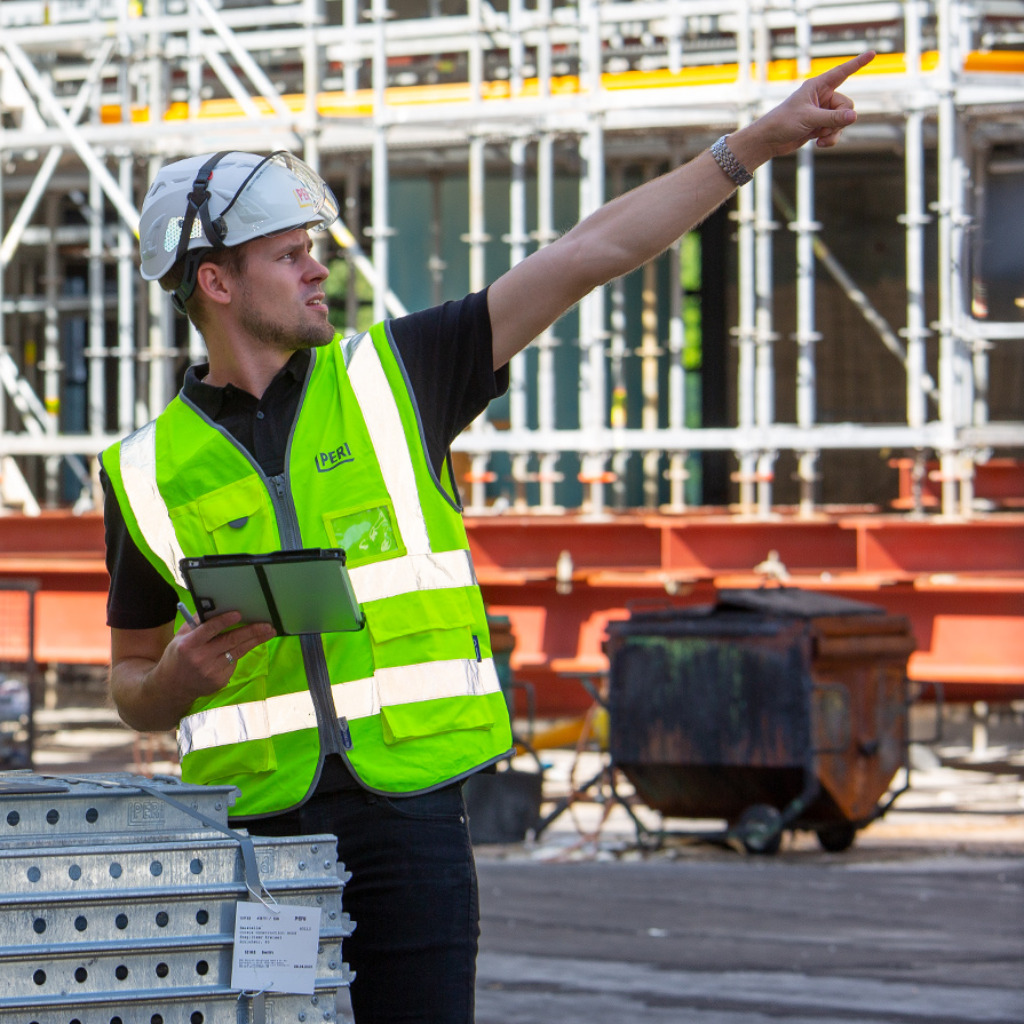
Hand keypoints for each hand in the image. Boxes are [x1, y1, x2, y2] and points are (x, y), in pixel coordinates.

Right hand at [166, 609, 274, 700]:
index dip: (224, 621)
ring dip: (255, 641)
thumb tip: (214, 607)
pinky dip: (238, 654)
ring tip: (268, 632)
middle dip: (252, 631)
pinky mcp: (220, 681)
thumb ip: (197, 623)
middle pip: (231, 641)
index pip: (209, 630)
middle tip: (268, 625)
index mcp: (188, 645)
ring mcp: (211, 671)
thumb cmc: (178, 656)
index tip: (239, 614)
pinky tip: (242, 648)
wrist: (173, 687)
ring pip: (238, 652)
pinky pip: (233, 663)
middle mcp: (200, 658)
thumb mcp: (180, 637)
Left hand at [757, 50, 875, 158]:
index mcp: (818, 86)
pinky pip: (835, 131)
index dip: (858, 63)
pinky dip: (830, 138)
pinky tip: (818, 143)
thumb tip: (855, 117)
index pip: (842, 72)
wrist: (769, 141)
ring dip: (834, 131)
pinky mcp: (820, 125)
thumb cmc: (784, 122)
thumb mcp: (809, 119)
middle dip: (840, 119)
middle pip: (847, 105)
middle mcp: (822, 97)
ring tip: (820, 138)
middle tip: (824, 128)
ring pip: (843, 120)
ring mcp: (822, 112)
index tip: (873, 53)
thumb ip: (833, 118)